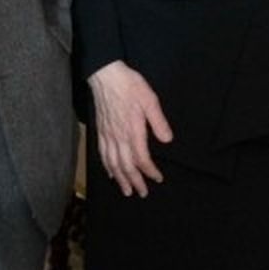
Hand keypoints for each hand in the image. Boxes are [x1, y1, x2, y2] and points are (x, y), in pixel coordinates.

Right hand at [88, 60, 173, 196]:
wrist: (105, 76)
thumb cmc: (130, 86)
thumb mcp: (150, 99)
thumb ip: (158, 121)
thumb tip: (167, 140)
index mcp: (132, 131)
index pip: (141, 158)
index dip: (150, 171)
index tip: (158, 178)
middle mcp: (118, 137)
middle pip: (126, 166)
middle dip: (135, 181)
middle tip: (142, 193)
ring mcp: (107, 135)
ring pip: (113, 163)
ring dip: (120, 179)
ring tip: (126, 191)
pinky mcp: (100, 131)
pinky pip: (102, 154)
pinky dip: (107, 166)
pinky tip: (110, 173)